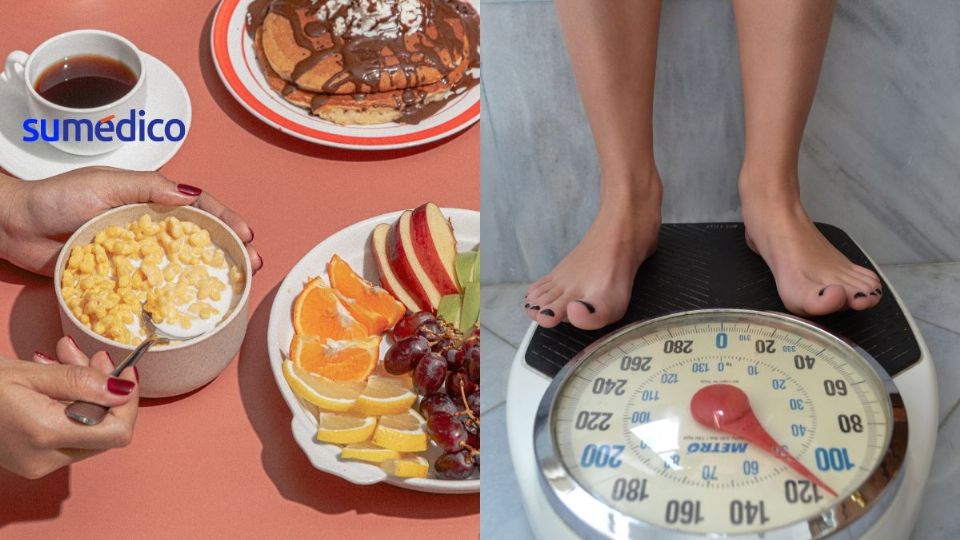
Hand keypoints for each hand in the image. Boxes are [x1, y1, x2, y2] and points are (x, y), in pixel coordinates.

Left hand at [0, 166, 262, 275]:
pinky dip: (170, 300)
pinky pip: (149, 292)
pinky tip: (187, 308)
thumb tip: (190, 195)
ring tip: (231, 289)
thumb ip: (148, 188)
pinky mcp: (118, 282)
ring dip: (207, 278)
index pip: (197, 208)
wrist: (13, 226)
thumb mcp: (106, 184)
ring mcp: (135, 258)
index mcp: (149, 202)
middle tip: (251, 265)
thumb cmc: (55, 198)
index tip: (246, 233)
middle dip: (229, 251)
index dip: (225, 219)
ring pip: (179, 268)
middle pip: (197, 241)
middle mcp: (148, 231)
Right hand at [0, 337, 137, 478]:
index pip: (117, 433)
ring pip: (87, 427)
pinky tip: (52, 376)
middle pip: (104, 428)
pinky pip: (68, 431)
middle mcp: (46, 459)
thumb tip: (123, 389)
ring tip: (65, 357)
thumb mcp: (30, 372)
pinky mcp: (33, 459)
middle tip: (90, 356)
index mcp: (47, 435)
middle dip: (104, 387)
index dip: (129, 402)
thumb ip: (81, 381)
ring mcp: (39, 463)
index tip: (126, 372)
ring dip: (86, 390)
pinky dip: (69, 403)